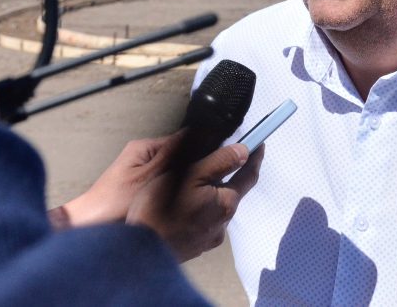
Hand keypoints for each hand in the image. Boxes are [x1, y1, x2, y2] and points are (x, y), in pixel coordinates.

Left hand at [50, 133, 183, 229]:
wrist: (90, 226)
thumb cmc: (112, 203)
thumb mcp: (147, 178)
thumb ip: (169, 156)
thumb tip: (189, 134)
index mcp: (143, 147)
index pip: (180, 142)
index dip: (195, 156)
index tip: (203, 170)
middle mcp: (141, 156)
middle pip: (176, 158)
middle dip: (185, 172)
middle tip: (189, 188)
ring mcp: (141, 172)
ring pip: (170, 174)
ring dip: (176, 185)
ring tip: (176, 198)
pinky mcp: (140, 187)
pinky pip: (161, 186)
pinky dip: (166, 194)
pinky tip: (166, 205)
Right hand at [127, 143, 262, 261]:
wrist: (138, 252)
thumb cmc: (159, 209)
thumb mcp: (188, 175)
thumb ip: (218, 161)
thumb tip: (243, 151)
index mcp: (225, 203)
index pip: (248, 176)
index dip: (254, 157)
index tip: (258, 144)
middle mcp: (222, 223)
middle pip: (232, 192)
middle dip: (228, 175)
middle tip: (218, 158)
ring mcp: (209, 238)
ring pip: (216, 208)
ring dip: (211, 193)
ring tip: (193, 182)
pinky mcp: (195, 246)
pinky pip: (203, 222)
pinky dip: (199, 209)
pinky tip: (184, 205)